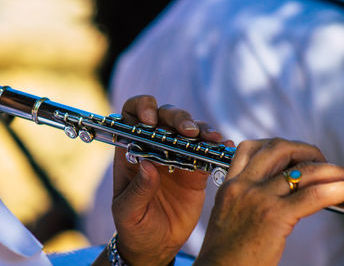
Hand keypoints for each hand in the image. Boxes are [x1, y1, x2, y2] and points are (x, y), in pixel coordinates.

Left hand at [112, 95, 232, 265]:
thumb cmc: (134, 227)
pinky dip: (216, 147)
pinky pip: (207, 153)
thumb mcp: (127, 212)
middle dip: (178, 118)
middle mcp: (155, 147)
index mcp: (132, 150)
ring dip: (201, 129)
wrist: (156, 245)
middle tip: (188, 132)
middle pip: (166, 117)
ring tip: (212, 139)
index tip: (150, 120)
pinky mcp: (196, 170)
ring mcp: (177, 156)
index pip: (132, 114)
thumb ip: (137, 190)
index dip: (141, 108)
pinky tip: (224, 147)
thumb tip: (148, 165)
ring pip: (190, 130)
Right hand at [194, 138, 343, 265]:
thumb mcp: (228, 213)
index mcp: (229, 184)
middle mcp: (243, 185)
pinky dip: (334, 189)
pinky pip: (312, 195)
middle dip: (304, 149)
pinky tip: (343, 190)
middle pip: (277, 148)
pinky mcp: (274, 216)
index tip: (292, 155)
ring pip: (300, 169)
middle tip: (318, 162)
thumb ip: (245, 196)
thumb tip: (275, 190)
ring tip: (340, 176)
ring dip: (328, 168)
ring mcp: (258, 198)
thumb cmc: (225, 250)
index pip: (250, 147)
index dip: (276, 146)